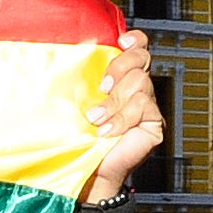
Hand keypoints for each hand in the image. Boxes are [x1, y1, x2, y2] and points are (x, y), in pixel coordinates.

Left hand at [84, 32, 163, 202]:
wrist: (88, 171)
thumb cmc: (78, 138)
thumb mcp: (74, 102)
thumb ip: (79, 80)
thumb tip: (58, 57)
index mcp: (120, 78)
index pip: (137, 48)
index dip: (134, 40)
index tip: (121, 41)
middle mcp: (136, 88)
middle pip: (142, 58)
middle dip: (119, 67)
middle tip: (101, 88)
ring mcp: (147, 105)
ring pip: (140, 82)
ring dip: (114, 102)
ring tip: (96, 120)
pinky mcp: (154, 123)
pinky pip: (144, 106)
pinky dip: (122, 118)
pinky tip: (107, 131)